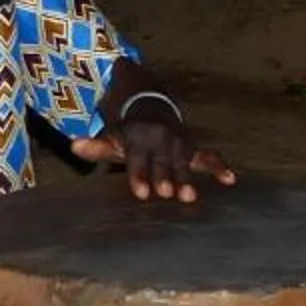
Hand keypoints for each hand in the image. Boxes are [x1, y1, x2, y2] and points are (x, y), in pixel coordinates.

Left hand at [74, 115, 236, 201]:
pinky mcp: (194, 148)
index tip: (142, 192)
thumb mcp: (112, 137)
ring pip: (185, 161)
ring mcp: (179, 144)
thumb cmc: (129, 134)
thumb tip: (74, 145)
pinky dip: (220, 166)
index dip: (140, 174)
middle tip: (167, 194)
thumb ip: (97, 146)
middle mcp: (160, 140)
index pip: (138, 158)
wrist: (151, 109)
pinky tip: (231, 180)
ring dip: (188, 177)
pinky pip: (209, 156)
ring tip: (190, 196)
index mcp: (138, 137)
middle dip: (165, 177)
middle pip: (163, 161)